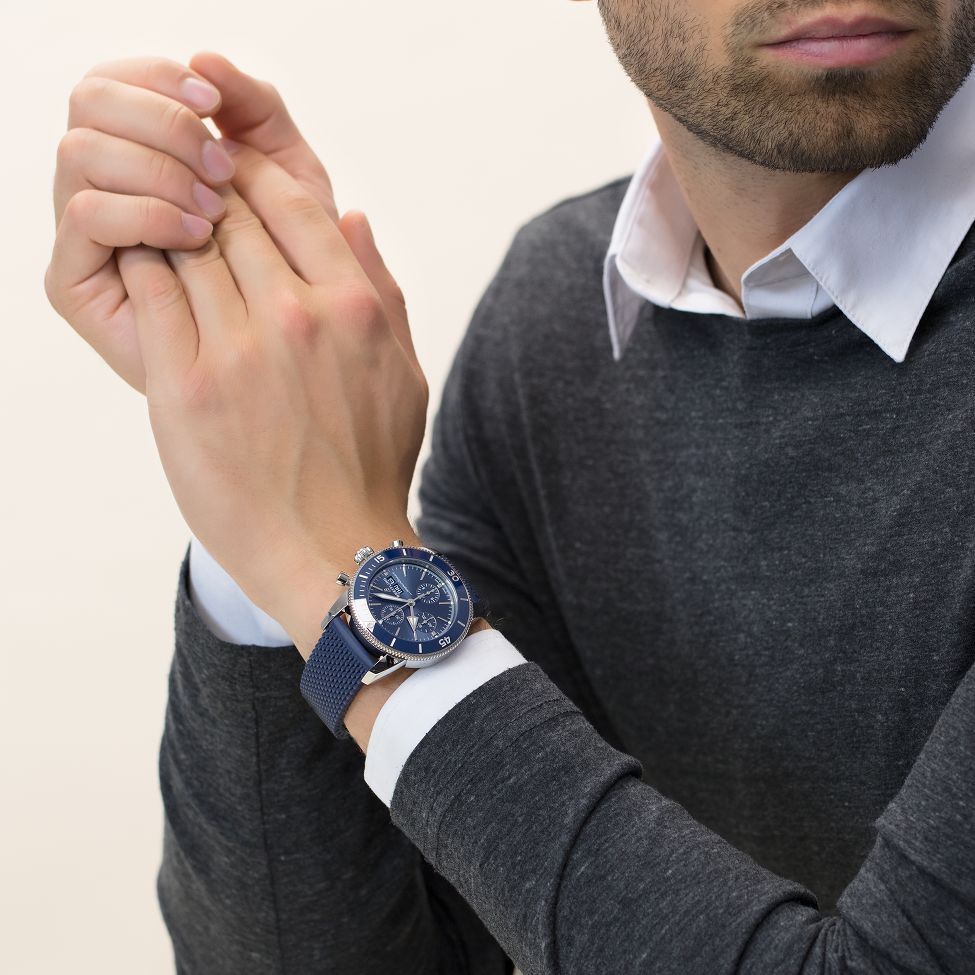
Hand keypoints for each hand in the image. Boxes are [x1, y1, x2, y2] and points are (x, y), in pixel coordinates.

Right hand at [45, 51, 337, 393]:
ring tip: (214, 211)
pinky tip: (194, 237)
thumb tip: (206, 56)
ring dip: (155, 166)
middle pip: (91, 98)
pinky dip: (143, 210)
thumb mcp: (294, 181)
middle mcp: (111, 183)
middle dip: (161, 118)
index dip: (163, 76)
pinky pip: (84, 212)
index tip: (215, 99)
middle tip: (219, 162)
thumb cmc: (301, 276)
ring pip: (80, 148)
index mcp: (150, 152)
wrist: (299, 369)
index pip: (123, 78)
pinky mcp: (76, 281)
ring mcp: (89, 232)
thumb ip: (260, 113)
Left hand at [113, 140, 428, 656]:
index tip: (237, 177)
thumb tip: (354, 215)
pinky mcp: (186, 389)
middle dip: (209, 199)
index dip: (257, 177)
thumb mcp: (403, 373)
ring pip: (187, 250)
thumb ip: (382, 289)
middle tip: (190, 197)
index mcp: (353, 308)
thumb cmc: (371, 466)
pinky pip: (152, 298)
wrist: (332, 549)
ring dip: (172, 232)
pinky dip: (145, 271)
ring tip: (163, 231)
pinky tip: (143, 268)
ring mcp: (239, 352)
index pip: (294, 202)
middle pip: (233, 219)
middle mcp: (298, 318)